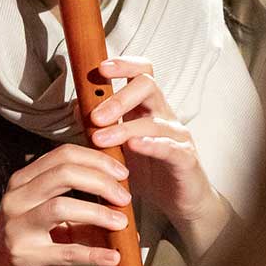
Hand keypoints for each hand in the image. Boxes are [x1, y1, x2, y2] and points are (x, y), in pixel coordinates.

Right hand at [0, 143, 130, 265]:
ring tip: (121, 223)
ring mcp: (16, 228)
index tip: (122, 174)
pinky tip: (114, 257)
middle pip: (63, 173)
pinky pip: (65, 252)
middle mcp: (16, 199)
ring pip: (61, 207)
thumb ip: (83, 207)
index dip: (97, 160)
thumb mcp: (55, 221)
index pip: (63, 155)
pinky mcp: (23, 257)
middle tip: (125, 197)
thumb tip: (124, 202)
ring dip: (98, 213)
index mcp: (23, 182)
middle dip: (100, 182)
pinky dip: (94, 254)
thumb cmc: (32, 246)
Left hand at [88, 57, 230, 258]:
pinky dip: (151, 144)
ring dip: (124, 128)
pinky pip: (170, 147)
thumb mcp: (119, 146)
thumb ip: (102, 127)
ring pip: (154, 119)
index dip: (123, 65)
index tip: (100, 69)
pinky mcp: (186, 158)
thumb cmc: (150, 171)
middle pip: (148, 85)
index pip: (141, 72)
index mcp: (147, 107)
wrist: (180, 201)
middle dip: (119, 96)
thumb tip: (78, 107)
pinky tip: (134, 146)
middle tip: (95, 116)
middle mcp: (164, 114)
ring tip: (100, 139)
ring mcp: (177, 135)